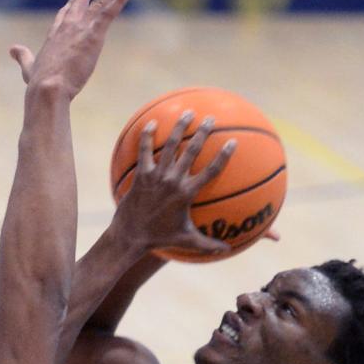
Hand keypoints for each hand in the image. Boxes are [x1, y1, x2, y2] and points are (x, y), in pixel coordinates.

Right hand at [10, 0, 131, 99]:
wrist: (48, 87)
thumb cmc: (39, 82)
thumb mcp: (28, 67)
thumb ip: (22, 56)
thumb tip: (12, 49)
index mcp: (54, 34)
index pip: (64, 15)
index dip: (69, 5)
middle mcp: (68, 26)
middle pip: (80, 0)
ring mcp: (81, 28)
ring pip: (97, 1)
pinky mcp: (94, 34)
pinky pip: (110, 12)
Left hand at [112, 113, 236, 257]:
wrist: (131, 236)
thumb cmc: (160, 239)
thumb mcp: (186, 240)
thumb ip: (207, 245)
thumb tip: (226, 251)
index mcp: (187, 195)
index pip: (210, 172)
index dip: (222, 156)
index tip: (232, 142)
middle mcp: (173, 182)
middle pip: (191, 152)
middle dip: (203, 133)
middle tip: (211, 118)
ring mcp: (156, 177)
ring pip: (170, 147)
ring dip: (179, 128)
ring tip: (187, 112)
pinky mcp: (141, 175)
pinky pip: (145, 151)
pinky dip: (147, 137)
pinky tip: (150, 123)